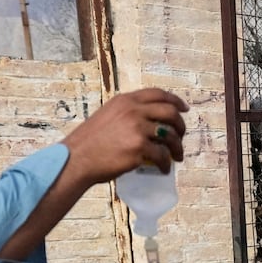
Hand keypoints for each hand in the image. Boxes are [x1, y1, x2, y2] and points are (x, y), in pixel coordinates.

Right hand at [61, 88, 189, 184]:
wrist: (77, 158)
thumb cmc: (90, 142)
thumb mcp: (108, 116)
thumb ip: (127, 115)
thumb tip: (151, 123)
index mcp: (125, 101)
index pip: (157, 94)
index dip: (175, 100)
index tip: (184, 109)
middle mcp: (133, 111)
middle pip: (170, 112)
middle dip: (181, 125)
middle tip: (181, 137)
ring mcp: (137, 128)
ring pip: (170, 135)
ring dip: (177, 147)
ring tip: (177, 157)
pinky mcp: (139, 148)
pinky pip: (162, 155)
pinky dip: (166, 164)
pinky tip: (164, 169)